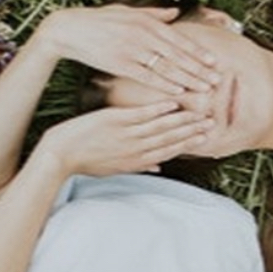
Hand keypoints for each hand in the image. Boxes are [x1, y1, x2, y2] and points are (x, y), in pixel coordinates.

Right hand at [38, 5, 220, 93]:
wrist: (69, 29)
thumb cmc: (100, 22)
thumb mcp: (128, 12)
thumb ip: (154, 14)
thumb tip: (175, 12)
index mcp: (147, 22)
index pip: (179, 40)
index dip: (198, 52)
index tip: (215, 62)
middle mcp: (143, 35)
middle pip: (177, 55)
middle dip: (199, 69)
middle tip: (217, 80)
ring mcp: (132, 50)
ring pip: (166, 67)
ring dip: (187, 79)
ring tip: (204, 89)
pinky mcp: (121, 64)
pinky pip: (147, 77)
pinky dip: (163, 84)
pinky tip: (178, 91)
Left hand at [39, 102, 213, 176]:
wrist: (60, 157)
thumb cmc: (86, 162)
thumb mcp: (115, 169)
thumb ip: (139, 167)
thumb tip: (158, 169)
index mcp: (138, 161)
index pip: (170, 151)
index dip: (190, 143)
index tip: (206, 136)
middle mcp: (137, 149)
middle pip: (171, 140)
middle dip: (193, 132)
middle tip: (212, 123)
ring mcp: (127, 135)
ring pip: (161, 128)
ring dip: (183, 121)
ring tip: (200, 113)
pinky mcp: (115, 122)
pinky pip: (141, 115)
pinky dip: (157, 109)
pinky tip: (172, 102)